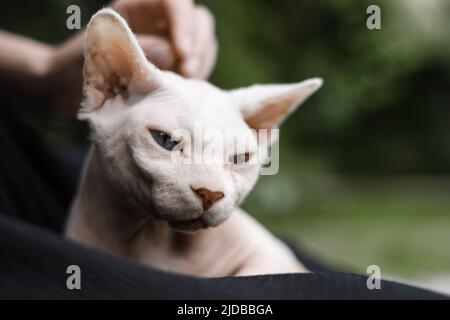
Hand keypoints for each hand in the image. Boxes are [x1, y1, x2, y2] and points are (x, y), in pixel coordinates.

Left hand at [44, 0, 216, 114]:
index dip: (183, 23)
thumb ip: (133, 51)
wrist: (71, 89)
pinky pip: (203, 61)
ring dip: (202, 61)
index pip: (173, 1)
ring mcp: (171, 42)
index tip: (182, 52)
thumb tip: (171, 52)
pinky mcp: (178, 63)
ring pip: (205, 39)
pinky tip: (188, 88)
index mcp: (137, 9)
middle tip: (188, 73)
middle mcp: (158, 22)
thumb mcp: (98, 56)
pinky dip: (201, 73)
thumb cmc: (77, 67)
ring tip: (187, 83)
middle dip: (197, 45)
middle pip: (197, 19)